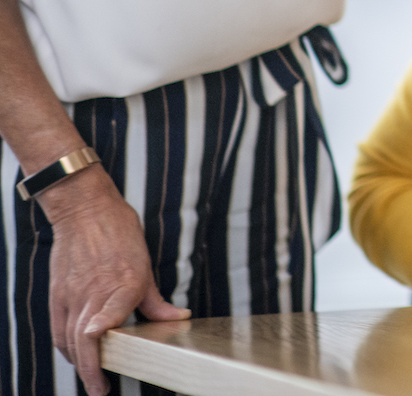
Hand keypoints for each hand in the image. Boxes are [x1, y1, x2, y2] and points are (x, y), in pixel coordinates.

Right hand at [39, 170, 189, 395]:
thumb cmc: (119, 232)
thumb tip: (178, 318)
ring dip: (79, 363)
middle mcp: (93, 293)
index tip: (103, 373)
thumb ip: (156, 300)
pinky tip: (76, 355)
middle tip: (100, 390)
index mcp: (121, 285)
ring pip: (70, 338)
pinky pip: (59, 328)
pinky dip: (67, 346)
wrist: (84, 210)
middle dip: (90, 371)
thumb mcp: (145, 264)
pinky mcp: (58, 294)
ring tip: (92, 378)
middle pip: (84, 342)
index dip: (99, 351)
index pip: (104, 324)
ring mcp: (72, 294)